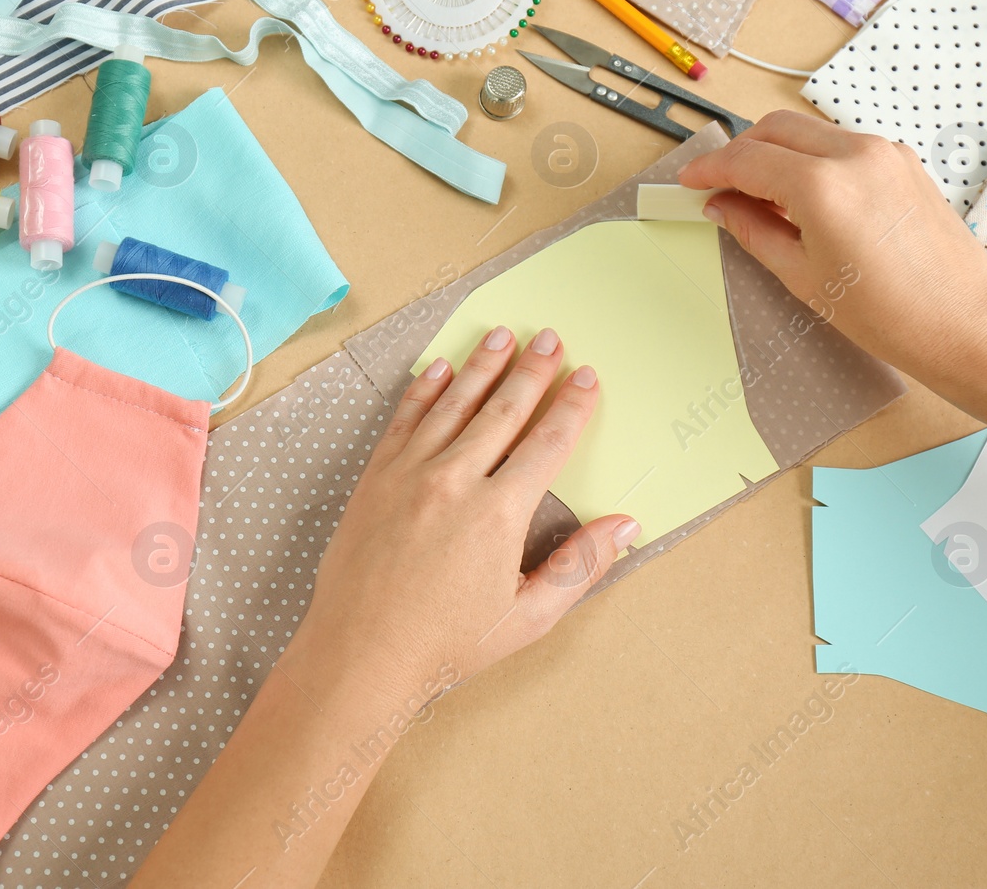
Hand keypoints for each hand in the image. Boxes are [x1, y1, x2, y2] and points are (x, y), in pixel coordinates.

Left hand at [291, 326, 637, 704]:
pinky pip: (404, 421)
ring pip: (453, 405)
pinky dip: (424, 391)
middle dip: (531, 370)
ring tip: (501, 334)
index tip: (587, 377)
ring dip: (481, 366)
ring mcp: (409, 475)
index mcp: (498, 514)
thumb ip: (579, 566)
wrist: (360, 653)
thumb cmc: (446, 644)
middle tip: (550, 337)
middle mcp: (454, 481)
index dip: (571, 407)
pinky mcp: (374, 479)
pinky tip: (440, 369)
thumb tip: (626, 526)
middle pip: (502, 410)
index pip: (547, 443)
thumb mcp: (527, 617)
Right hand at [678, 110, 986, 376]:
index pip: (747, 159)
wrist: (962, 321)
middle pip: (775, 128)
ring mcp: (884, 152)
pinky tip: (804, 197)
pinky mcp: (903, 160)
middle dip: (741, 152)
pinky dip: (812, 159)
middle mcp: (855, 155)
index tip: (691, 181)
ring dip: (776, 152)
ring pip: (809, 131)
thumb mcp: (801, 275)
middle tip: (719, 186)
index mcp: (824, 186)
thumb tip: (723, 206)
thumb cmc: (890, 312)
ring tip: (761, 196)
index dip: (710, 169)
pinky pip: (841, 145)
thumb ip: (753, 230)